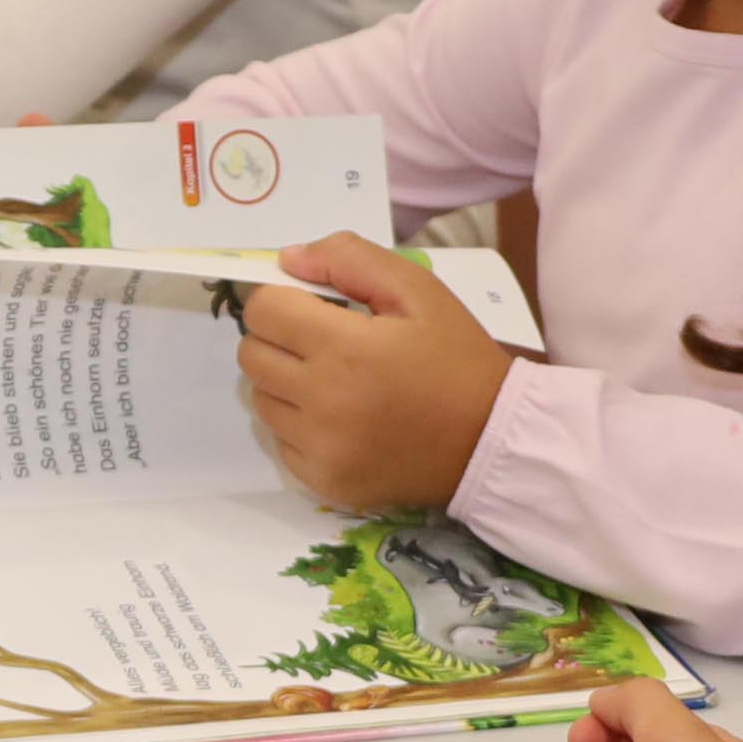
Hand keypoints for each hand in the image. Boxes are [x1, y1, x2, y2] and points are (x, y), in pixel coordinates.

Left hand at [236, 236, 519, 514]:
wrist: (491, 440)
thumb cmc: (456, 358)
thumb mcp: (418, 290)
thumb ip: (350, 259)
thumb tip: (287, 259)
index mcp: (344, 348)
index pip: (263, 310)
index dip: (281, 299)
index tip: (310, 305)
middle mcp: (322, 402)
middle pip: (251, 356)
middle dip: (278, 338)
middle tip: (322, 341)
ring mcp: (320, 449)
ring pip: (261, 400)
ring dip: (285, 382)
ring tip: (334, 380)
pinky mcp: (324, 482)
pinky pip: (280, 443)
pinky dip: (299, 425)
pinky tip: (340, 418)